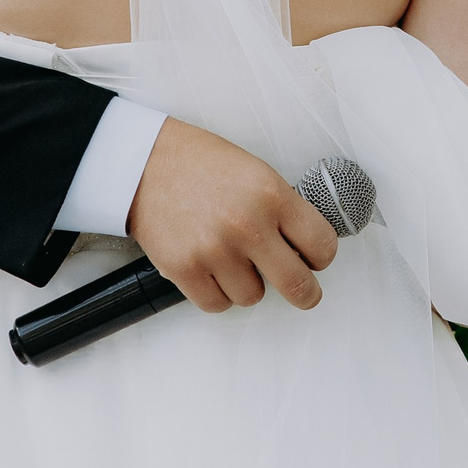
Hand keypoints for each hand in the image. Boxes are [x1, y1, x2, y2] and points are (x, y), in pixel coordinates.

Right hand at [125, 118, 337, 311]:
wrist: (145, 162)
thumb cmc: (201, 165)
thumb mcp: (256, 173)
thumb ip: (283, 210)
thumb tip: (306, 248)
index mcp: (272, 195)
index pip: (322, 245)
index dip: (320, 256)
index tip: (313, 258)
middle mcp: (247, 225)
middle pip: (298, 285)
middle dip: (305, 293)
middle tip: (303, 291)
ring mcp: (215, 250)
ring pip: (253, 297)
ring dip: (248, 284)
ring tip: (233, 259)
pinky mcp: (184, 269)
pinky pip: (217, 304)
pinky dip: (217, 293)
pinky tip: (212, 269)